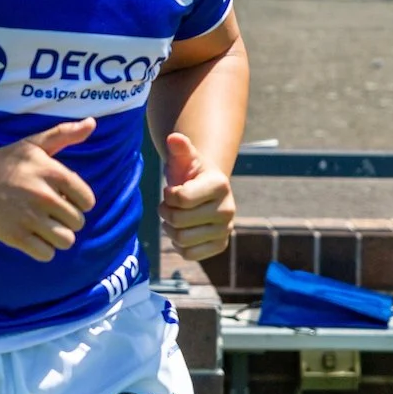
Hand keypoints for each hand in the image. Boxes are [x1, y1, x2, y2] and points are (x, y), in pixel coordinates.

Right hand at [0, 117, 97, 262]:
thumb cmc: (4, 161)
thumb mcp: (34, 144)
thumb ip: (64, 134)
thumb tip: (92, 123)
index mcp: (53, 172)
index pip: (88, 200)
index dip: (78, 201)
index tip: (63, 198)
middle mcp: (44, 195)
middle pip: (77, 222)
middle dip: (66, 219)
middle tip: (48, 212)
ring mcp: (30, 218)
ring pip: (66, 241)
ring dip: (57, 236)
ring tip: (43, 226)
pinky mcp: (15, 236)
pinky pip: (47, 254)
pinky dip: (43, 249)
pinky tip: (32, 237)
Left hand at [159, 131, 236, 262]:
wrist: (205, 189)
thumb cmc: (191, 171)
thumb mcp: (185, 157)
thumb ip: (179, 147)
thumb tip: (174, 138)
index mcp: (220, 185)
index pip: (181, 199)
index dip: (168, 196)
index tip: (170, 190)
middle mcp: (228, 209)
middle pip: (179, 221)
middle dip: (165, 212)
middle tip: (167, 205)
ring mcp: (226, 230)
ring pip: (182, 240)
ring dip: (169, 229)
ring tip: (173, 217)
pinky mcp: (220, 245)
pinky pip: (189, 254)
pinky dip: (179, 245)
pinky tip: (182, 231)